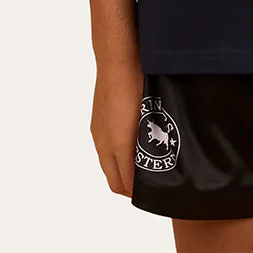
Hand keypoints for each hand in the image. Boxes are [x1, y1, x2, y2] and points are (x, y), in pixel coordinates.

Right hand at [91, 57, 143, 198]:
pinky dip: (115, 155)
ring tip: (142, 165)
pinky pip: (104, 148)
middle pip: (113, 179)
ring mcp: (98, 132)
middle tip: (147, 186)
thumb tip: (155, 160)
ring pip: (107, 163)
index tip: (151, 193)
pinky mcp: (97, 122)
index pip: (124, 183)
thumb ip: (149, 143)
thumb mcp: (150, 115)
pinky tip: (130, 144)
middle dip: (128, 187)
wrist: (117, 60)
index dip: (137, 192)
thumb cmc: (138, 84)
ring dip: (121, 170)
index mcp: (118, 144)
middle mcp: (104, 142)